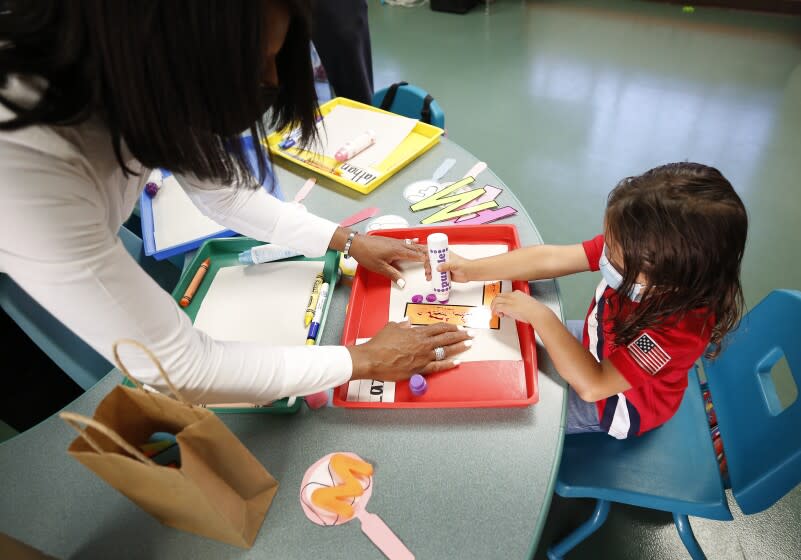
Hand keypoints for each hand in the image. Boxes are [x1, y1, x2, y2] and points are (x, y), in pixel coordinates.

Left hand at [347, 234, 425, 286]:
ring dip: (421, 248)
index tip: (431, 266)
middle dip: (427, 254)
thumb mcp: (380, 268)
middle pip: (417, 249)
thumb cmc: (366, 254)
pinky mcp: (391, 241)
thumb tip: (403, 283)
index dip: (425, 261)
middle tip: (436, 258)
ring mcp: (395, 241)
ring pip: (412, 244)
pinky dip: (413, 242)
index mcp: (398, 251)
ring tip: (430, 250)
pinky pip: (406, 241)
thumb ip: (393, 275)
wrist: (356, 243)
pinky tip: (415, 241)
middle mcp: (399, 244)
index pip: (416, 256)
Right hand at [347, 321, 472, 380]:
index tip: (458, 327)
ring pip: (446, 351)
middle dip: (460, 335)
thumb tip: (406, 322)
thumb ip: (401, 325)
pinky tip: (457, 362)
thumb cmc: (379, 344)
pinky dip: (448, 364)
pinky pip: (438, 366)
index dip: (450, 327)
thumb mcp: (390, 328)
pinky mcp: (420, 369)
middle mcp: (423, 343)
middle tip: (470, 333)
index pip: (438, 328)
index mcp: (416, 332)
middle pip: (446, 338)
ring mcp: (423, 356)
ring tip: (469, 344)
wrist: (372, 358)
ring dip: (459, 347)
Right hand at [424, 250, 472, 282]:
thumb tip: (437, 269)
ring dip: (428, 272)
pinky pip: (436, 276)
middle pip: (431, 262)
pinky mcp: (444, 275)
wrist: (470, 273)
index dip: (428, 255)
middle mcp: (442, 261)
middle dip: (427, 266)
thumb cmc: (464, 265)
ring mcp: (443, 268)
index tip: (426, 259)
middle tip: (428, 270)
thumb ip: (446, 266)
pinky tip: (429, 279)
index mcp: (444, 254)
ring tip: (428, 277)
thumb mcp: (454, 264)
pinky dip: (431, 277)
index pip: (434, 253)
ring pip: (432, 269)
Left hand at [491, 290, 541, 322]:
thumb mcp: (528, 304)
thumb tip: (517, 310)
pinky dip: (494, 311)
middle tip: (496, 308)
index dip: (503, 300)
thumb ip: (521, 305)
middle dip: (496, 302)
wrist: (537, 313)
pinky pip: (496, 307)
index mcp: (518, 293)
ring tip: (495, 312)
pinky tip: (497, 314)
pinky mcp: (507, 307)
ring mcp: (509, 300)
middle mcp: (512, 295)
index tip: (504, 306)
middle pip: (499, 295)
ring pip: (496, 300)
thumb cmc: (535, 310)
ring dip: (493, 306)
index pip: (506, 294)